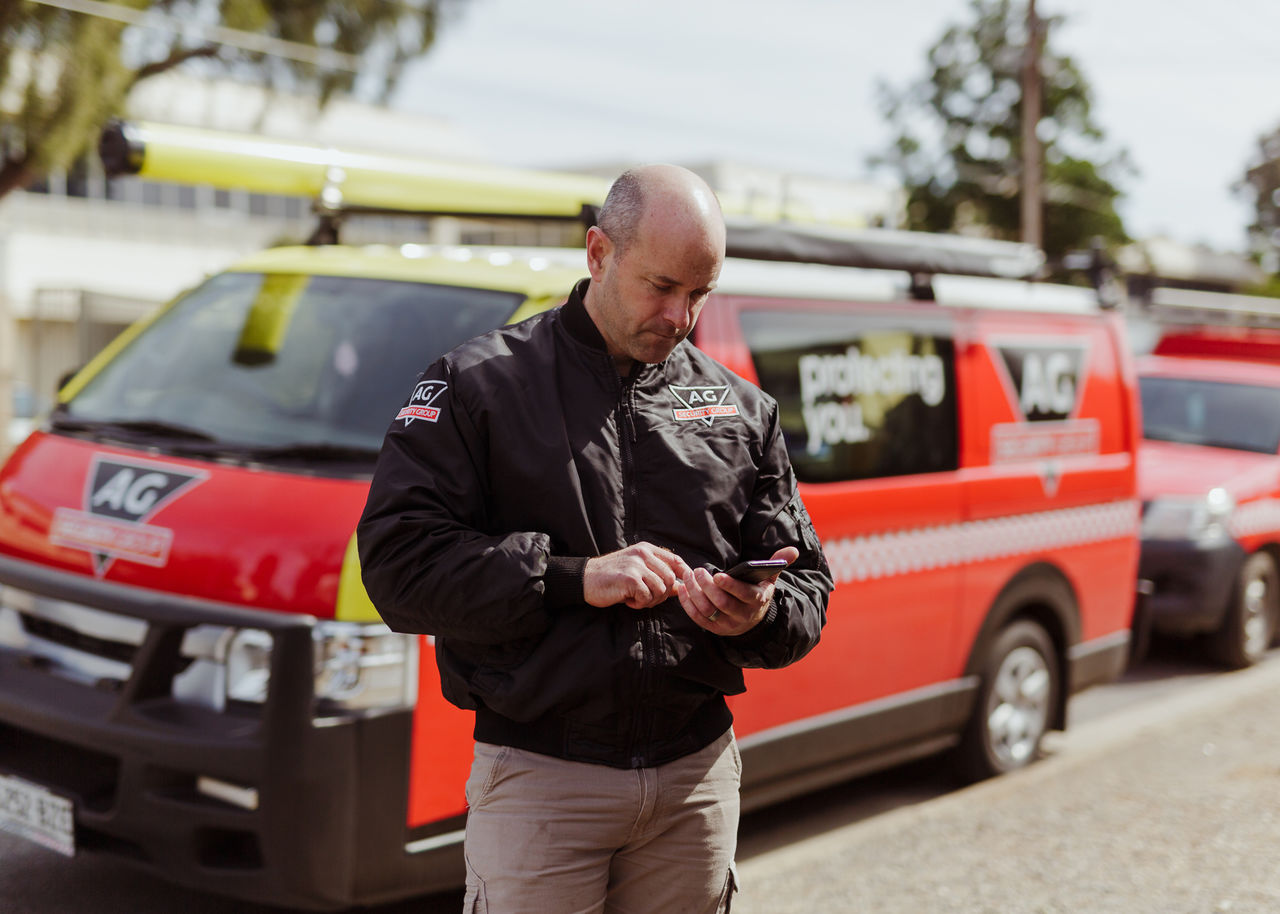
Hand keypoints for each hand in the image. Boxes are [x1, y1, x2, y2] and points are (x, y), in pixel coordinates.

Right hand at [584, 543, 691, 609]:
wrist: (585, 579)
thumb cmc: (611, 576)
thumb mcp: (636, 570)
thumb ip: (657, 575)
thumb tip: (681, 587)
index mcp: (646, 549)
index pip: (675, 560)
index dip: (683, 574)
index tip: (681, 588)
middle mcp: (643, 554)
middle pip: (670, 578)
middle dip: (663, 594)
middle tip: (646, 599)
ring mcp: (636, 565)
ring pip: (661, 589)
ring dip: (650, 600)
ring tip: (635, 599)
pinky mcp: (630, 578)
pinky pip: (647, 596)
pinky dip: (639, 603)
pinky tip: (627, 600)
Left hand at [677, 546, 798, 635]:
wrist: (753, 621)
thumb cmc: (757, 592)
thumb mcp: (769, 579)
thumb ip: (777, 563)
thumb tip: (793, 550)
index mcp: (757, 600)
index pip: (744, 595)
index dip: (730, 586)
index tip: (717, 575)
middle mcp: (743, 615)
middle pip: (722, 603)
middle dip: (707, 586)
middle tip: (698, 571)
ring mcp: (727, 624)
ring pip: (707, 610)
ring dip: (694, 593)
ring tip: (689, 577)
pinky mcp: (714, 629)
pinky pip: (698, 618)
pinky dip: (688, 604)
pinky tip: (683, 589)